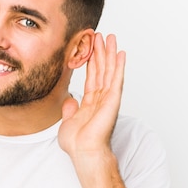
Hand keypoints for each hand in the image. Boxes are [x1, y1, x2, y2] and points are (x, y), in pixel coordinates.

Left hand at [58, 33, 125, 156]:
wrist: (84, 152)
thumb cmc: (77, 144)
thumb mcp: (67, 123)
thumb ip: (69, 109)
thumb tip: (70, 99)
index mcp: (90, 102)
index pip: (91, 76)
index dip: (91, 61)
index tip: (91, 47)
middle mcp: (100, 98)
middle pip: (101, 69)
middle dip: (101, 52)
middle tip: (101, 35)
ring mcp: (108, 98)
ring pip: (109, 70)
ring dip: (110, 53)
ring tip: (110, 37)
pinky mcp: (113, 100)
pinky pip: (116, 79)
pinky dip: (119, 66)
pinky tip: (120, 53)